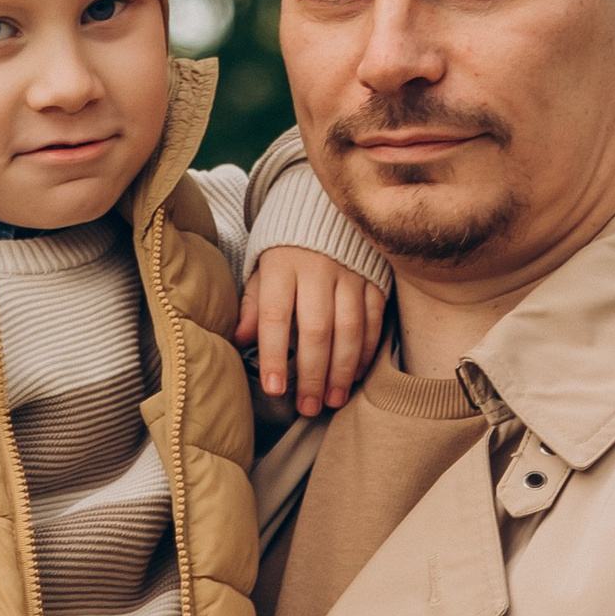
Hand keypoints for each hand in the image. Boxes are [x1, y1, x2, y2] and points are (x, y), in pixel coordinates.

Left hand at [239, 245, 386, 416]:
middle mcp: (317, 268)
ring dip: (342, 369)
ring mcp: (349, 272)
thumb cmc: (285, 249)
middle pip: (316, 328)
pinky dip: (366, 350)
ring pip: (349, 327)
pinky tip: (355, 375)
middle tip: (308, 407)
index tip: (274, 389)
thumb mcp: (261, 269)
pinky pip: (373, 318)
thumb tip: (240, 340)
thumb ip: (252, 304)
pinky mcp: (374, 276)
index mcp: (281, 265)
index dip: (275, 355)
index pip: (275, 315)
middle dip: (313, 373)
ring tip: (333, 400)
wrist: (323, 209)